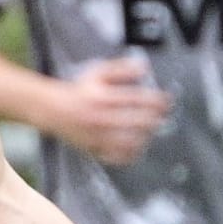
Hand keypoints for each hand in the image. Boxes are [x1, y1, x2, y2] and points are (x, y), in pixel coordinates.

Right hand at [55, 57, 170, 165]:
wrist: (55, 110)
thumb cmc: (79, 91)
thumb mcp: (98, 73)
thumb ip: (121, 69)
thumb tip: (143, 67)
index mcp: (104, 98)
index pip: (138, 100)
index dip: (157, 100)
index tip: (167, 100)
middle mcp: (103, 117)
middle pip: (139, 122)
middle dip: (156, 119)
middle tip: (163, 116)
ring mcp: (100, 136)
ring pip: (131, 142)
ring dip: (146, 136)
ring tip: (151, 130)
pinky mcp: (96, 148)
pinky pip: (118, 156)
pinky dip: (131, 154)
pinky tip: (137, 147)